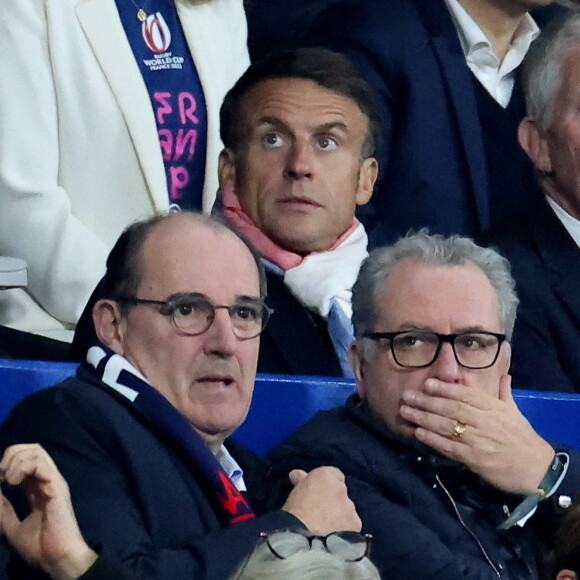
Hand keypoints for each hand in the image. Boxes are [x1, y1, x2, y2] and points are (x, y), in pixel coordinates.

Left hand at [0, 444, 96, 579]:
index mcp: (37, 488)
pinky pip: (40, 463)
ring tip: (6, 479)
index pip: (26, 460)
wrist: (56, 558)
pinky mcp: (56, 485)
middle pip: (32, 449)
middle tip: (1, 476)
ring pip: (36, 451)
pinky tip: (12, 482)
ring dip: (15, 461)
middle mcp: (46, 480)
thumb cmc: (40, 546)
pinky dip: (22, 467)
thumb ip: (3, 508)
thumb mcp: (11, 526)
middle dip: (11, 455)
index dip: (7, 464)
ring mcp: (52, 481)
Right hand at [281, 466, 360, 533]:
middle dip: (333, 502)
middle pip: (340, 493)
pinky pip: (352, 527)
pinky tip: (334, 539)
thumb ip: (301, 482)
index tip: (319, 494)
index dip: (326, 485)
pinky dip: (345, 531)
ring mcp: (350, 507)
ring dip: (340, 517)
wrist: (302, 540)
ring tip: (327, 530)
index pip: (333, 474)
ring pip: (347, 511)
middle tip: (321, 515)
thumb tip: (296, 474)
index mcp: (324, 475)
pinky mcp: (356, 526)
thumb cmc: (293, 514)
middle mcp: (341, 488)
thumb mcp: (294, 494)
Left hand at [399, 375, 554, 493]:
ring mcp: (477, 440)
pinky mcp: (473, 458)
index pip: (466, 394)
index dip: (445, 388)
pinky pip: (449, 447)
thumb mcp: (514, 411)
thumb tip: (504, 375)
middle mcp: (484, 421)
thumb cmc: (522, 437)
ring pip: (447, 426)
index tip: (427, 383)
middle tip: (407, 396)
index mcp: (493, 407)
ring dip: (423, 419)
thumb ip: (503, 393)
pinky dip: (432, 440)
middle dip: (427, 401)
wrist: (536, 469)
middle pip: (451, 408)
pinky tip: (418, 434)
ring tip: (405, 412)